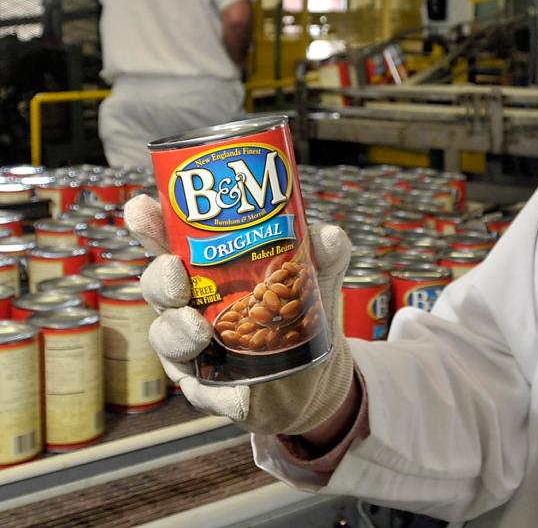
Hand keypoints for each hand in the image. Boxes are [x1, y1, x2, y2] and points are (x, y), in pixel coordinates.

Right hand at [126, 195, 353, 434]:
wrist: (316, 373)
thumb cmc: (304, 312)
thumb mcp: (318, 278)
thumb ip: (324, 255)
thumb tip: (328, 236)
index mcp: (206, 271)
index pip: (169, 243)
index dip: (151, 226)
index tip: (143, 209)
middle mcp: (190, 306)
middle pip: (158, 287)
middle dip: (160, 281)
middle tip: (177, 279)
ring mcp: (192, 348)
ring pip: (167, 338)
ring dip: (177, 334)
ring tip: (199, 335)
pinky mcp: (208, 388)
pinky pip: (202, 391)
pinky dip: (216, 391)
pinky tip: (234, 394)